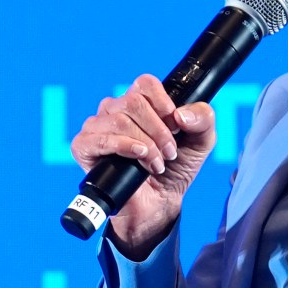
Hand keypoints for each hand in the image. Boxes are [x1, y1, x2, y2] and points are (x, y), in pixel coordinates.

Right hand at [69, 74, 216, 255]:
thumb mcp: (201, 142)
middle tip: (169, 152)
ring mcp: (97, 127)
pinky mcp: (84, 147)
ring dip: (146, 144)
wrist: (159, 203)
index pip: (144, 83)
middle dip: (158, 130)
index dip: (163, 102)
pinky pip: (101, 138)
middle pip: (133, 101)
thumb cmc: (175, 169)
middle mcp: (115, 110)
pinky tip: (138, 157)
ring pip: (119, 120)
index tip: (175, 125)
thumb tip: (181, 114)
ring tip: (156, 163)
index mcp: (139, 102)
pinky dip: (124, 147)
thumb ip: (203, 119)